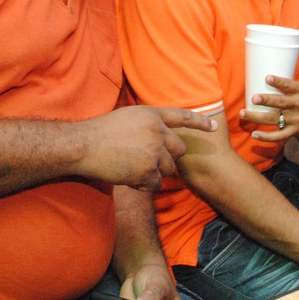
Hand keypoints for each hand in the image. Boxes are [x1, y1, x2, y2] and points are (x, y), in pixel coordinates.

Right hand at [76, 106, 217, 190]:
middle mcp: (156, 131)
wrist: (84, 146)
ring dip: (154, 172)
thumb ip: (147, 124)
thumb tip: (162, 135)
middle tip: (148, 160)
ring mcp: (153, 151)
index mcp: (152, 115)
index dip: (200, 122)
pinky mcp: (146, 170)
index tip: (214, 127)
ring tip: (132, 166)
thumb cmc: (101, 131)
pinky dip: (144, 184)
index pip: (182, 116)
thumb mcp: (127, 116)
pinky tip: (128, 176)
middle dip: (168, 157)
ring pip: (168, 169)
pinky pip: (155, 183)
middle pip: (178, 149)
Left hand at [241, 75, 298, 142]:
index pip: (290, 85)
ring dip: (257, 117)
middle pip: (281, 103)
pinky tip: (254, 135)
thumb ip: (285, 86)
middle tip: (253, 98)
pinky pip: (278, 136)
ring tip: (243, 113)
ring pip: (275, 119)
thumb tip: (258, 74)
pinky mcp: (294, 132)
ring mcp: (297, 120)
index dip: (279, 82)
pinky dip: (266, 137)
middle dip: (267, 100)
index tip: (267, 78)